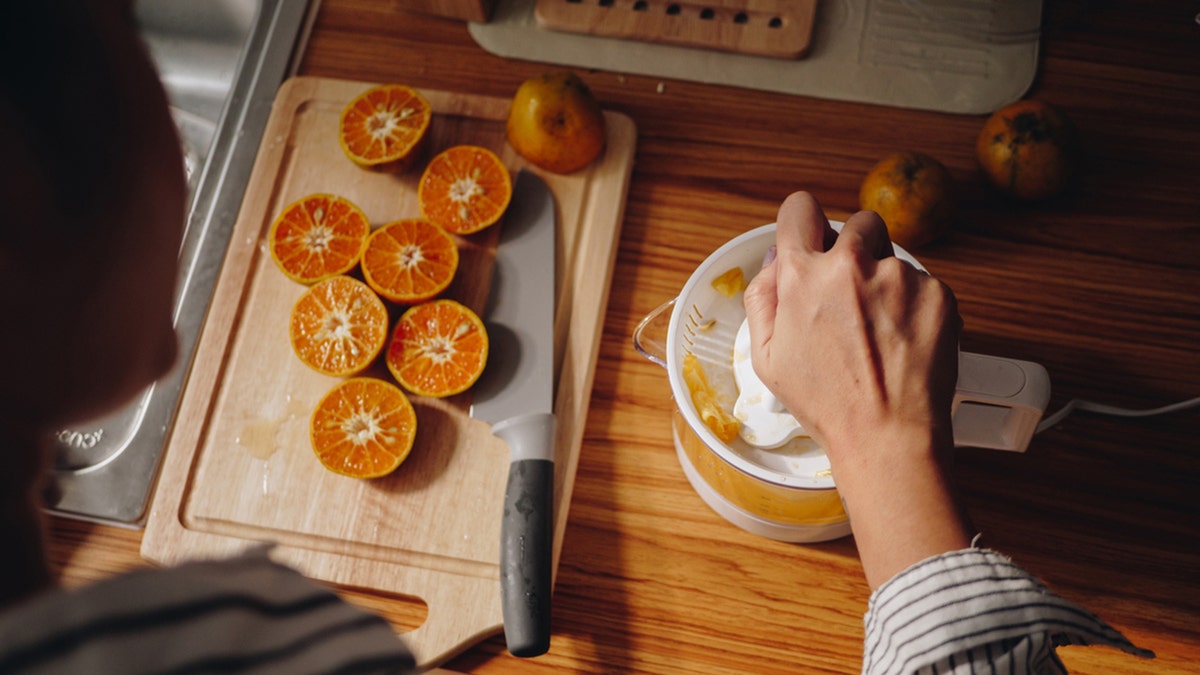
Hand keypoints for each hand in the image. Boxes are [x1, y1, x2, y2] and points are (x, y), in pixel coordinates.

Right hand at [743, 192, 971, 587]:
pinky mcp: (937, 293)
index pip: (799, 209)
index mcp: (803, 276)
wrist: (887, 435)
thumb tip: (775, 260)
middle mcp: (850, 265)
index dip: (803, 222)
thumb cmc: (827, 403)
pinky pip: (923, 284)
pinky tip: (903, 343)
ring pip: (892, 258)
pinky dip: (915, 306)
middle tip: (853, 294)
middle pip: (856, 224)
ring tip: (879, 332)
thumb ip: (762, 298)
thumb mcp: (767, 358)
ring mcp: (898, 276)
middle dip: (855, 250)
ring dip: (886, 282)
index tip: (811, 236)